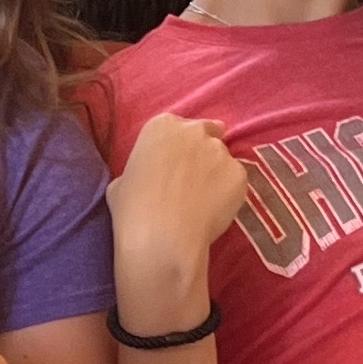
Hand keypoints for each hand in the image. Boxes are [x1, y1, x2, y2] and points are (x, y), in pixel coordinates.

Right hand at [110, 115, 250, 305]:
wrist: (161, 238)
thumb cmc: (132, 211)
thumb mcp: (123, 181)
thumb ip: (143, 169)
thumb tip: (149, 177)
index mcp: (162, 126)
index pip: (180, 126)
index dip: (181, 146)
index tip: (179, 163)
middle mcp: (194, 131)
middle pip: (208, 134)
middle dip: (203, 153)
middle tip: (195, 179)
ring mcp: (219, 151)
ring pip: (223, 159)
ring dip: (216, 174)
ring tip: (204, 202)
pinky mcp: (240, 174)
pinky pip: (236, 182)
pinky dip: (229, 194)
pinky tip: (214, 212)